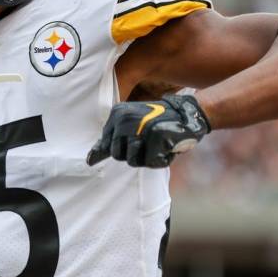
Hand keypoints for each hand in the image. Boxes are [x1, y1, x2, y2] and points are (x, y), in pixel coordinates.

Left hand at [86, 94, 210, 167]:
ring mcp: (140, 129)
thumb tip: (90, 160)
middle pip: (118, 155)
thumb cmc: (157, 122)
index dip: (119, 149)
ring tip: (157, 144)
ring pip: (133, 161)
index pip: (106, 144)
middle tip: (147, 142)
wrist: (187, 114)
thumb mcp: (131, 125)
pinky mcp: (156, 137)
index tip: (134, 144)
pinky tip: (167, 147)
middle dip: (133, 154)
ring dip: (147, 158)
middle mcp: (126, 120)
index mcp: (117, 114)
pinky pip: (152, 163)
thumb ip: (112, 141)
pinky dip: (161, 159)